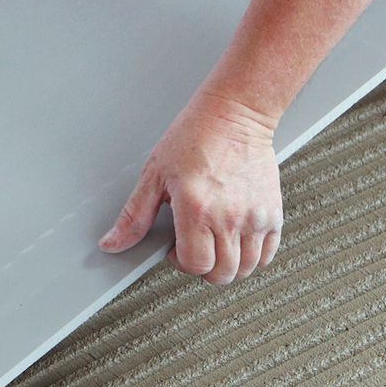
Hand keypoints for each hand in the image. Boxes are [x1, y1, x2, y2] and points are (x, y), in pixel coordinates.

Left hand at [98, 90, 283, 284]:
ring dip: (229, 265)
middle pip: (221, 273)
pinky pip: (268, 252)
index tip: (176, 249)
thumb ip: (134, 215)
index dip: (181, 263)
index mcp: (197, 209)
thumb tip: (113, 243)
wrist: (235, 113)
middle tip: (195, 247)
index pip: (195, 264)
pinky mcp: (272, 211)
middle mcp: (229, 216)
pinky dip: (253, 255)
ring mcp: (255, 216)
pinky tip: (238, 240)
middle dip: (204, 268)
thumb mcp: (154, 174)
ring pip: (246, 268)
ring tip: (216, 244)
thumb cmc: (195, 136)